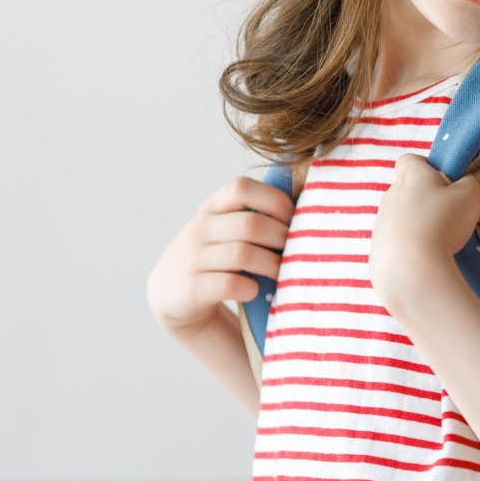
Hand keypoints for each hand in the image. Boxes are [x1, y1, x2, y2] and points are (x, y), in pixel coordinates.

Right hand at [147, 174, 293, 339]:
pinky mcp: (192, 288)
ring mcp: (193, 258)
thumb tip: (308, 197)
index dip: (274, 201)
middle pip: (250, 225)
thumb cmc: (217, 255)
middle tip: (297, 252)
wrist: (172, 293)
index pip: (242, 187)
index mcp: (213, 206)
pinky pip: (229, 284)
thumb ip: (255, 213)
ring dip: (272, 266)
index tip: (293, 220)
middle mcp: (200, 228)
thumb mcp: (226, 226)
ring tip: (285, 274)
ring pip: (243, 254)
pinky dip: (250, 288)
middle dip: (281, 239)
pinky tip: (255, 291)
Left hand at [369, 155, 479, 319]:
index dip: (426, 166)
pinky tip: (425, 257)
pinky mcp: (378, 249)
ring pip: (400, 216)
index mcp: (411, 176)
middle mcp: (391, 195)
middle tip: (449, 212)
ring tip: (439, 239)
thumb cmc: (441, 223)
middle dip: (426, 198)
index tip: (445, 180)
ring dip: (417, 223)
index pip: (410, 160)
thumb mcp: (469, 197)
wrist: (410, 269)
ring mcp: (381, 223)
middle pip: (407, 189)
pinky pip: (394, 242)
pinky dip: (408, 246)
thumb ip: (479, 180)